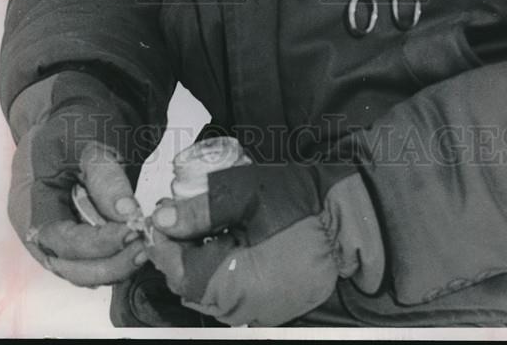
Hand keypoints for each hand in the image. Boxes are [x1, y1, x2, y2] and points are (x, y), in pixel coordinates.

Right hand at [7, 75, 149, 286]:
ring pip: (81, 270)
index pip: (60, 239)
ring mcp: (52, 236)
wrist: (72, 115)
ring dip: (114, 265)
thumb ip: (105, 177)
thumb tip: (127, 213)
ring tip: (146, 246)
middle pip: (68, 265)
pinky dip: (113, 259)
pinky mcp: (71, 238)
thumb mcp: (88, 140)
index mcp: (30, 201)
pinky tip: (138, 246)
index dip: (96, 243)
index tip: (132, 230)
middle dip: (109, 262)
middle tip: (144, 244)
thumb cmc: (75, 122)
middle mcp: (35, 227)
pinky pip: (90, 261)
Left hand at [146, 161, 384, 326]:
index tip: (157, 218)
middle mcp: (246, 310)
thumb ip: (201, 209)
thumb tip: (162, 220)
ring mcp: (260, 313)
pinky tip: (227, 242)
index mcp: (238, 285)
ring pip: (209, 293)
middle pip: (191, 287)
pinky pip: (232, 296)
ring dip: (198, 262)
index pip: (180, 273)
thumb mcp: (246, 194)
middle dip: (180, 251)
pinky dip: (220, 271)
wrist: (349, 216)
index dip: (163, 244)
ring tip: (204, 225)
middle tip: (180, 215)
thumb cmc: (299, 201)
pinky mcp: (272, 307)